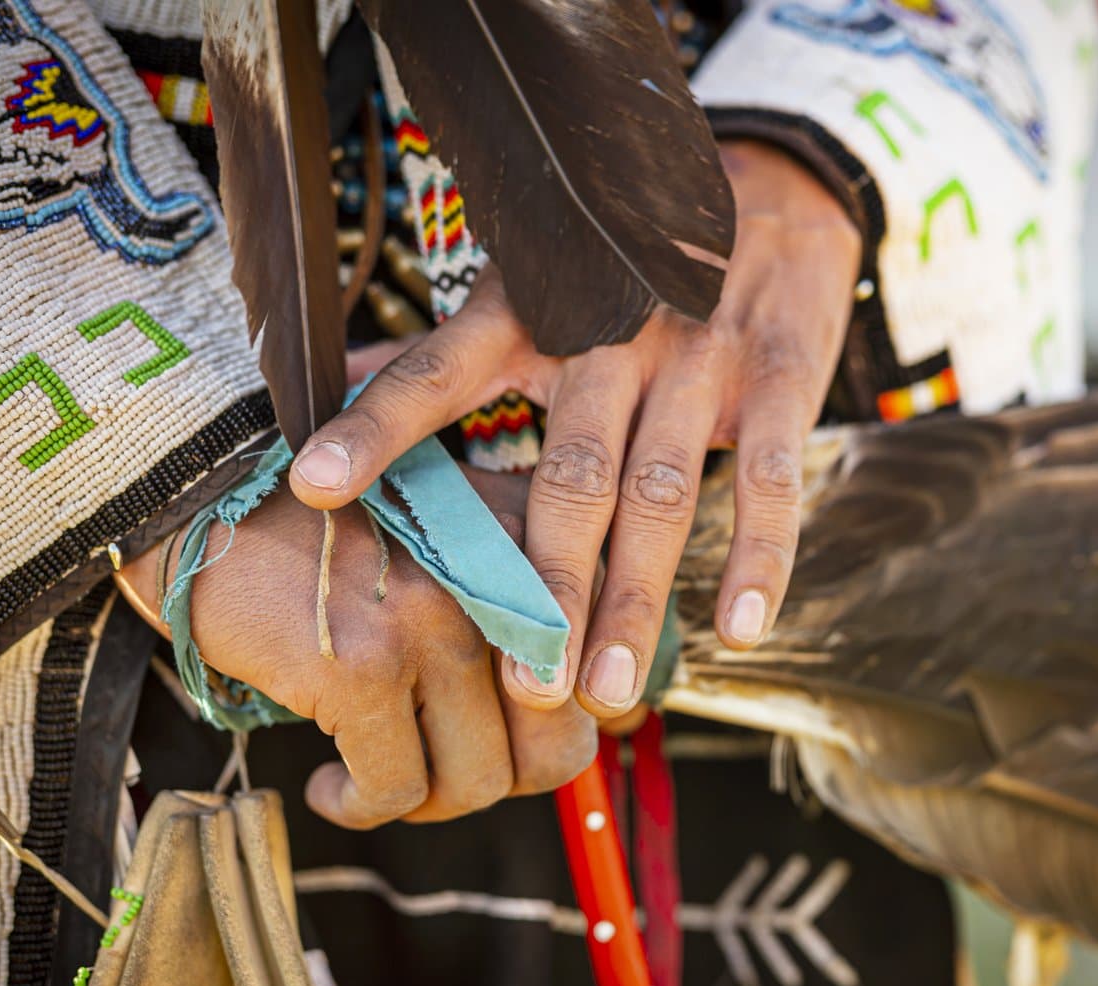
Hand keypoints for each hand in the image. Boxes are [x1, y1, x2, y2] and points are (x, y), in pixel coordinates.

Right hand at [115, 470, 594, 828]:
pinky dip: (362, 807)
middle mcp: (500, 584)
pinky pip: (392, 787)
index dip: (557, 734)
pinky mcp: (361, 668)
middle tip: (445, 773)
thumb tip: (597, 718)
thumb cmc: (338, 532)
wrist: (212, 490)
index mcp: (536, 550)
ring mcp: (432, 625)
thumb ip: (526, 602)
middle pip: (554, 746)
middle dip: (502, 783)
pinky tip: (331, 789)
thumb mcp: (456, 535)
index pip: (598, 682)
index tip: (507, 742)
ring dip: (428, 805)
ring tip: (382, 783)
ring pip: (476, 780)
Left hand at [284, 140, 861, 718]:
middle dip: (547, 588)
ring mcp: (699, 361)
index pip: (441, 369)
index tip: (318, 487)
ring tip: (606, 689)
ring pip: (660, 496)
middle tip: (526, 682)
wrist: (775, 185)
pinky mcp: (779, 379)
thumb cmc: (632, 263)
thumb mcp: (537, 284)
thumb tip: (334, 384)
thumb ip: (447, 349)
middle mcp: (611, 339)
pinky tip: (738, 628)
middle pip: (571, 477)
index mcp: (534, 313)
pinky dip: (757, 557)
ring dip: (633, 599)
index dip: (379, 426)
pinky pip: (768, 479)